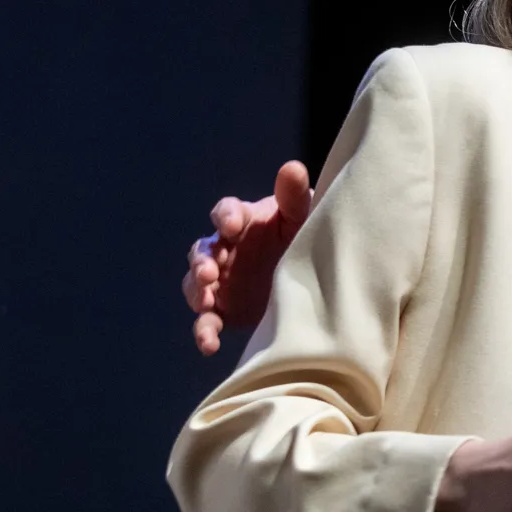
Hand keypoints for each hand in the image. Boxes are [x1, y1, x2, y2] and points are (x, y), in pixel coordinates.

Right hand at [183, 161, 311, 354]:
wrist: (315, 278)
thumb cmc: (304, 236)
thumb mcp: (303, 217)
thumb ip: (293, 196)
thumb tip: (292, 167)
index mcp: (243, 222)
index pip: (225, 212)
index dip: (225, 216)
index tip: (231, 225)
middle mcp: (225, 250)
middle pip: (203, 250)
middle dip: (203, 260)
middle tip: (211, 270)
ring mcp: (221, 281)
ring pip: (196, 284)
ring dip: (196, 292)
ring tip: (204, 302)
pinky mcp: (224, 310)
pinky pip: (207, 320)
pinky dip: (204, 331)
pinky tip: (209, 344)